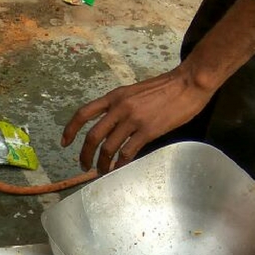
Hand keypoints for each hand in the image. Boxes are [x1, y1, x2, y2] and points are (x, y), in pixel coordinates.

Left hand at [60, 67, 215, 172]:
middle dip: (84, 154)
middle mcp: (120, 107)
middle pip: (92, 136)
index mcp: (114, 96)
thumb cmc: (165, 87)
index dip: (70, 129)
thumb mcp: (135, 91)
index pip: (83, 113)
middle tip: (83, 166)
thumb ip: (120, 106)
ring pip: (108, 147)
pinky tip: (119, 169)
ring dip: (102, 164)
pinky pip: (127, 152)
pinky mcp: (148, 130)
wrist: (189, 82)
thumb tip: (111, 126)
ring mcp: (133, 119)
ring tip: (101, 172)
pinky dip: (120, 164)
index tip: (65, 143)